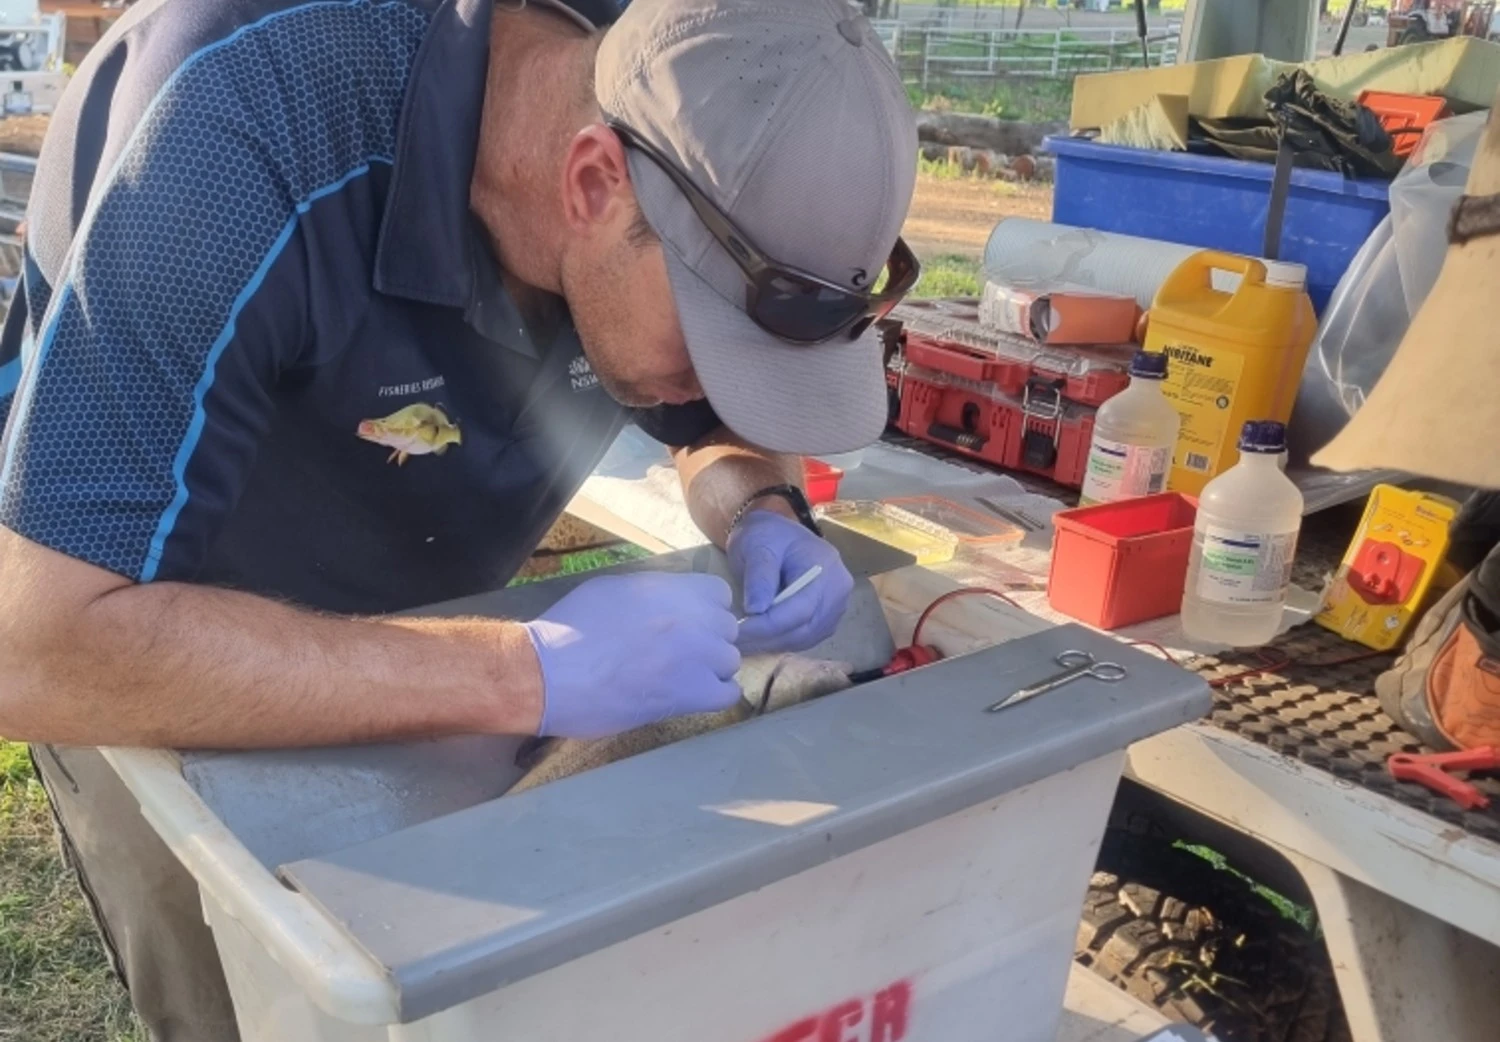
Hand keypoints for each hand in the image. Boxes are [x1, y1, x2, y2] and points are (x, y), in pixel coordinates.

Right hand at [523, 573, 741, 738]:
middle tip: (678, 655)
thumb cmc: (569, 630)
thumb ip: (651, 593)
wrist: (549, 673)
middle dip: (708, 641)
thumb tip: (667, 603)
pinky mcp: (691, 693)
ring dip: (709, 670)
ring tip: (678, 679)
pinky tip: (690, 697)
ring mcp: (696, 656)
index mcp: (671, 588)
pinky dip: (713, 696)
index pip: (720, 594)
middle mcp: (692, 617)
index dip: (707, 611)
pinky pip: (727, 694)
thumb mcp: (611, 590)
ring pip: (729, 661)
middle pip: (727, 629)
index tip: (690, 624)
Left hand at [729, 510, 854, 654]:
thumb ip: (759, 576)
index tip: (737, 631)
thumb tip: (756, 610)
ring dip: (771, 644)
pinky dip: (779, 642)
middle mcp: (838, 591)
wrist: (777, 535)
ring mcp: (835, 607)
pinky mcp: (826, 620)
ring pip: (804, 638)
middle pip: (805, 627)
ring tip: (741, 642)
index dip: (768, 625)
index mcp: (825, 567)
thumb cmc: (766, 535)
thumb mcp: (758, 546)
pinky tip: (756, 640)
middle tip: (732, 642)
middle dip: (766, 638)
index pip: (800, 609)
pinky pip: (804, 638)